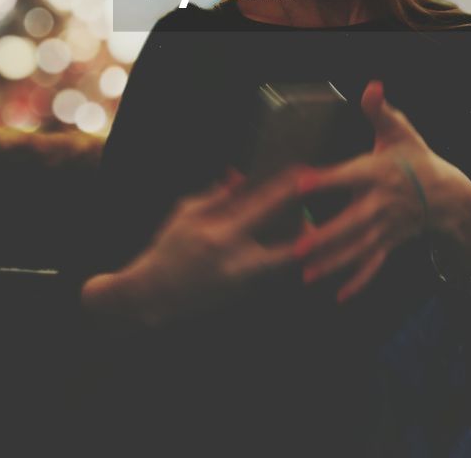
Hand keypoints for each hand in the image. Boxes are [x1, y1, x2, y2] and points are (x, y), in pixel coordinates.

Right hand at [80, 166, 306, 326]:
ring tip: (306, 225)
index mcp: (221, 235)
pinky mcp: (246, 295)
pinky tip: (289, 243)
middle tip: (316, 213)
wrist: (154, 295)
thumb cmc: (168, 248)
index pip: (263, 207)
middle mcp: (237, 261)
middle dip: (306, 228)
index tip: (306, 174)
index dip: (288, 189)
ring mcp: (244, 282)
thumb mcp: (187, 214)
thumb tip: (243, 177)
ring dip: (297, 244)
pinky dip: (281, 256)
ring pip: (284, 262)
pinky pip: (273, 272)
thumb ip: (219, 196)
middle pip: (288, 246)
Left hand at [292, 79, 470, 303]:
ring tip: (307, 273)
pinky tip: (339, 296)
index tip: (301, 181)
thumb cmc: (414, 158)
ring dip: (334, 263)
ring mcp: (387, 227)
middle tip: (298, 246)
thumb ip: (380, 111)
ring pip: (358, 248)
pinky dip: (359, 281)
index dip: (326, 178)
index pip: (348, 175)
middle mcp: (382, 203)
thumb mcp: (400, 131)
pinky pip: (374, 265)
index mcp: (378, 173)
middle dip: (326, 236)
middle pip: (351, 222)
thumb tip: (371, 85)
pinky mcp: (390, 243)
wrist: (447, 193)